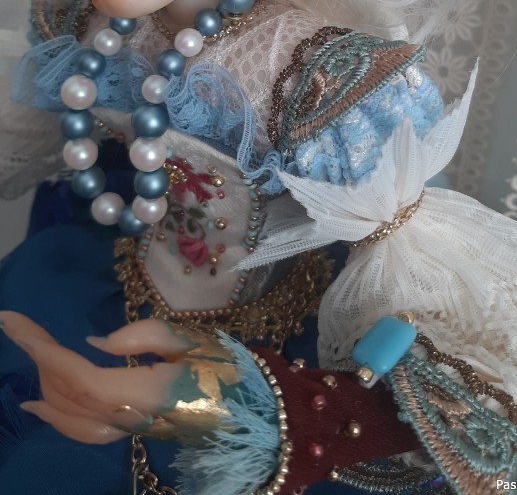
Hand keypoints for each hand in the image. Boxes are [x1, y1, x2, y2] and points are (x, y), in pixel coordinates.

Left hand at [0, 312, 240, 444]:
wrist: (254, 412)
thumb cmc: (228, 368)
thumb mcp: (190, 338)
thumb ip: (141, 336)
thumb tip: (95, 344)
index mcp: (143, 392)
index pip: (78, 372)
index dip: (42, 349)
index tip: (13, 321)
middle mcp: (128, 418)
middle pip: (68, 393)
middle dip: (38, 358)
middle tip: (18, 325)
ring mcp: (129, 430)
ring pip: (71, 417)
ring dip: (43, 385)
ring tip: (26, 356)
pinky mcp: (134, 432)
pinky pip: (84, 430)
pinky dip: (56, 417)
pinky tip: (42, 406)